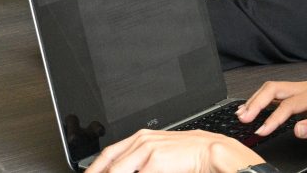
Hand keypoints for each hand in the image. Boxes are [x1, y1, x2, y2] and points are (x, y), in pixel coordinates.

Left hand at [85, 128, 261, 172]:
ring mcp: (146, 149)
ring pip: (119, 168)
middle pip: (110, 161)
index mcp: (140, 138)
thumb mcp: (159, 156)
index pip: (109, 154)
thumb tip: (123, 169)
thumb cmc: (187, 155)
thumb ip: (141, 163)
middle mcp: (140, 141)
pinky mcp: (154, 159)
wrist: (209, 150)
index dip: (96, 168)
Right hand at [237, 81, 306, 143]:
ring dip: (256, 100)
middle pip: (274, 89)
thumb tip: (297, 129)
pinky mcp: (297, 94)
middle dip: (256, 102)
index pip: (288, 105)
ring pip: (272, 89)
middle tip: (244, 117)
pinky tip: (252, 107)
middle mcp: (306, 87)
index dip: (273, 118)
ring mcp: (301, 89)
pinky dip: (261, 100)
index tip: (262, 130)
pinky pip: (276, 93)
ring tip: (242, 113)